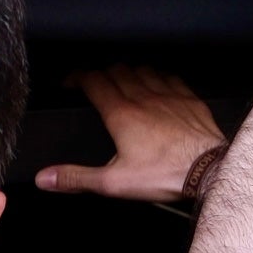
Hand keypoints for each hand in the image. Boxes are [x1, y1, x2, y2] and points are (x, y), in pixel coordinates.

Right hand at [35, 67, 227, 201]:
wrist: (208, 170)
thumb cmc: (163, 175)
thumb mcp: (113, 182)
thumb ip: (76, 178)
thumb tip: (44, 178)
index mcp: (121, 114)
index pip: (93, 81)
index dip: (78, 76)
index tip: (70, 82)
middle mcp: (143, 97)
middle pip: (117, 71)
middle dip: (101, 73)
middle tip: (94, 83)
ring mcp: (169, 95)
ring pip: (143, 70)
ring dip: (129, 72)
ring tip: (122, 81)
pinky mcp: (189, 100)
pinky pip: (170, 77)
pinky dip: (158, 77)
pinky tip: (157, 85)